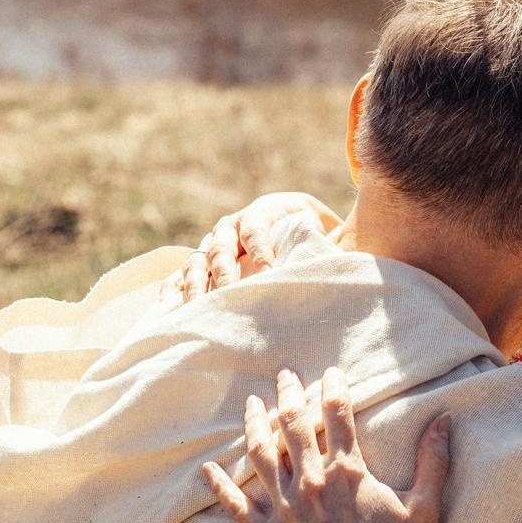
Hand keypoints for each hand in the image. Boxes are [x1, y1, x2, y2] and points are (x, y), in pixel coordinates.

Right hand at [160, 192, 341, 308]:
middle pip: (221, 245)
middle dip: (224, 271)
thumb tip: (351, 267)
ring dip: (196, 285)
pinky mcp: (201, 264)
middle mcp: (232, 225)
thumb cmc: (315, 234)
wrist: (298, 222)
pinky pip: (180, 276)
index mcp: (263, 211)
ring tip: (198, 309)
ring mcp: (213, 244)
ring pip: (197, 260)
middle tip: (230, 295)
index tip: (269, 274)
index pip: (256, 228)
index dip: (261, 250)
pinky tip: (169, 311)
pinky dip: (173, 291)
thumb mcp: (325, 232)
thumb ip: (331, 245)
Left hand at [202, 367, 453, 522]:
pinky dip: (221, 485)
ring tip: (250, 404)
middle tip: (285, 375)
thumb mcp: (424, 507)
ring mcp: (286, 509)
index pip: (337, 413)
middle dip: (288, 393)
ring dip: (254, 424)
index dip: (334, 387)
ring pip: (260, 454)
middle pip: (292, 423)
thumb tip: (445, 420)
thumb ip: (433, 460)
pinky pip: (237, 506)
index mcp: (348, 470)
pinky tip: (209, 468)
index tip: (332, 372)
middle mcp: (311, 482)